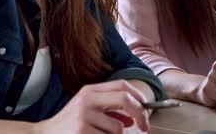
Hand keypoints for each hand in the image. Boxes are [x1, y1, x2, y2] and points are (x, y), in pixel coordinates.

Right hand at [35, 80, 149, 133]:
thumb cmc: (69, 123)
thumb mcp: (88, 110)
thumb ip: (110, 111)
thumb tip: (133, 118)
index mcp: (90, 90)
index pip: (122, 86)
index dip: (139, 97)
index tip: (146, 110)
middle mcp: (87, 99)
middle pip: (124, 99)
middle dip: (140, 113)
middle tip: (144, 126)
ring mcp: (84, 115)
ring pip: (118, 128)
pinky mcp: (82, 131)